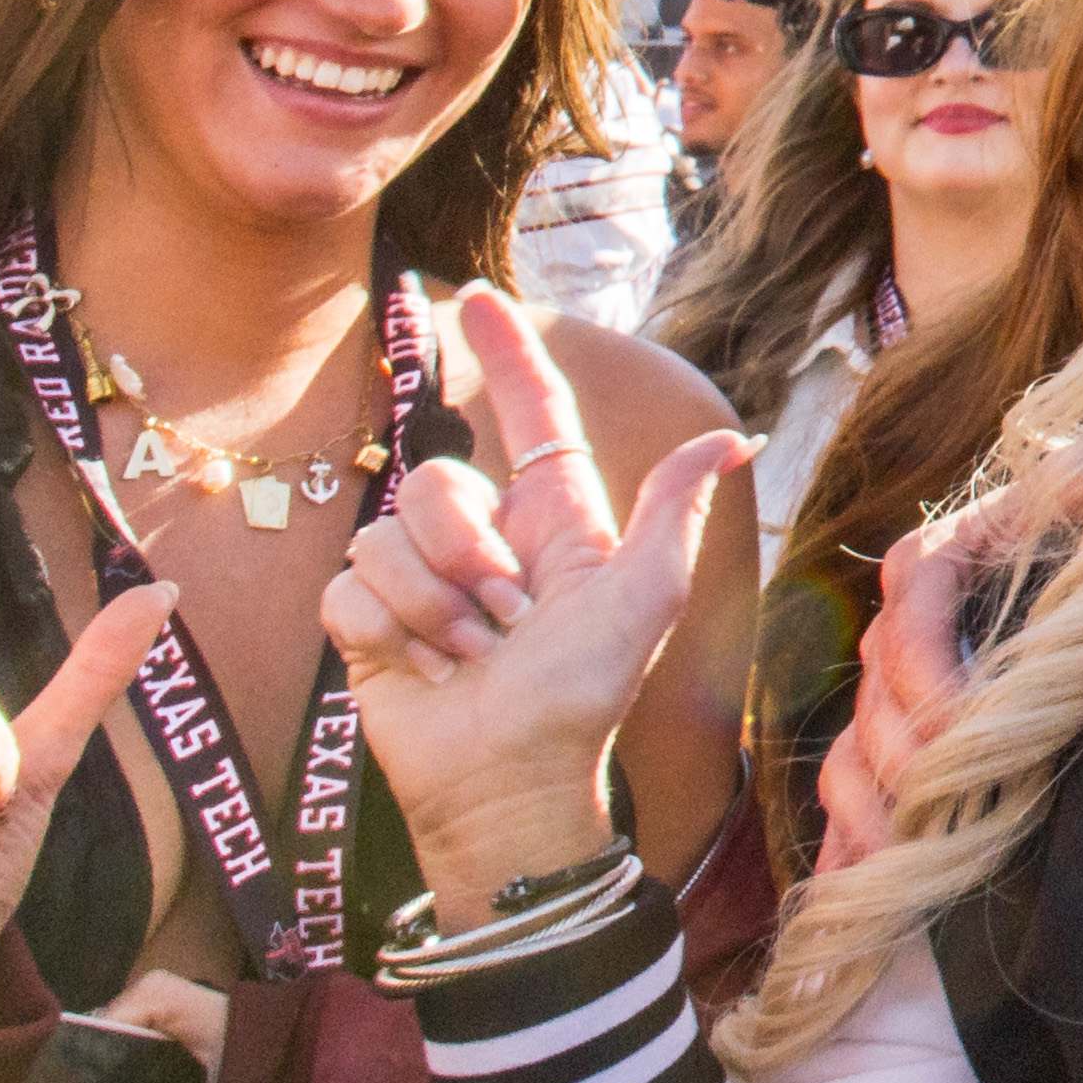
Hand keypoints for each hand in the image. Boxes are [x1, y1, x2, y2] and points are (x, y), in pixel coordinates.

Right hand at [320, 284, 747, 925]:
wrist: (510, 785)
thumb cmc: (583, 697)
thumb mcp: (643, 598)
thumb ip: (675, 510)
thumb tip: (733, 440)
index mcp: (555, 517)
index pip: (529, 414)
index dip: (505, 352)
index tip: (479, 297)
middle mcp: (483, 535)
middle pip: (439, 479)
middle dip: (469, 554)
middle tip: (508, 622)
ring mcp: (419, 576)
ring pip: (388, 533)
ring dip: (435, 607)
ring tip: (472, 655)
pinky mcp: (364, 620)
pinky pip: (350, 587)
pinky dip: (391, 634)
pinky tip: (427, 673)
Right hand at [822, 450, 1082, 867]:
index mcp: (939, 557)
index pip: (911, 605)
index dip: (927, 667)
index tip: (961, 723)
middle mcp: (901, 625)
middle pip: (878, 695)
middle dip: (908, 754)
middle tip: (945, 803)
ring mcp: (888, 693)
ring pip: (852, 755)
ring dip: (874, 810)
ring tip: (906, 857)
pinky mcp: (890, 751)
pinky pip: (847, 801)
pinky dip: (850, 846)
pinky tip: (862, 890)